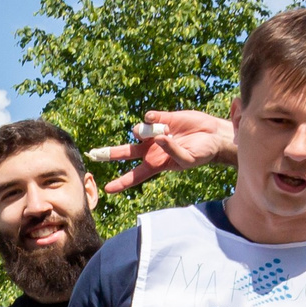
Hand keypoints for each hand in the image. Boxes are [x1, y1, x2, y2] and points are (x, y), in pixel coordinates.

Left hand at [87, 109, 234, 192]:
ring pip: (138, 131)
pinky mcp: (161, 119)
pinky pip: (149, 117)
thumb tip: (158, 138)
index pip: (134, 176)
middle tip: (94, 154)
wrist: (212, 136)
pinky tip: (164, 122)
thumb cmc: (201, 153)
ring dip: (146, 132)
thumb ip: (172, 151)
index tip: (107, 189)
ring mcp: (154, 134)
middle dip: (109, 153)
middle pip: (124, 153)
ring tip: (166, 133)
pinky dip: (153, 118)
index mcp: (155, 164)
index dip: (121, 183)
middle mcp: (151, 150)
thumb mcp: (187, 159)